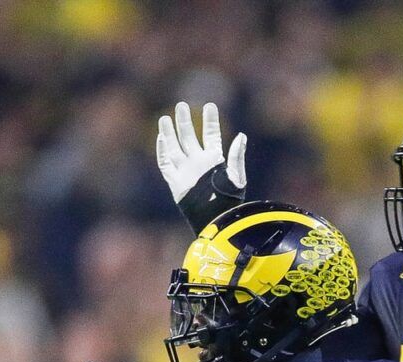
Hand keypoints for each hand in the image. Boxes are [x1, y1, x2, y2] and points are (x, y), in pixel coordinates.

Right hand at [155, 102, 247, 226]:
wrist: (213, 216)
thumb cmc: (228, 200)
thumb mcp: (237, 176)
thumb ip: (237, 156)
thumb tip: (242, 136)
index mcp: (213, 159)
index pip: (210, 135)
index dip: (210, 121)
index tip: (209, 106)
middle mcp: (198, 163)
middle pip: (188, 137)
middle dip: (185, 121)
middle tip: (181, 105)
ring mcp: (185, 171)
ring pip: (174, 147)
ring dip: (169, 132)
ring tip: (165, 117)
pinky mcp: (175, 181)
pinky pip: (165, 163)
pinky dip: (162, 151)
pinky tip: (160, 137)